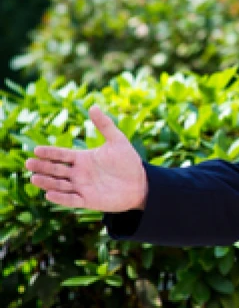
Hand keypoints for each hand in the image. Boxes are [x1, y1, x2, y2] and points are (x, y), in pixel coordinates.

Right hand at [26, 105, 147, 211]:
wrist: (141, 183)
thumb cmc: (128, 162)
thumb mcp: (118, 141)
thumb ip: (105, 125)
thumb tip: (93, 106)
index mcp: (82, 158)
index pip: (61, 155)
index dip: (49, 153)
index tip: (36, 150)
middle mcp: (78, 173)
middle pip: (56, 169)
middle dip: (42, 167)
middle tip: (29, 163)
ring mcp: (82, 187)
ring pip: (60, 185)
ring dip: (47, 182)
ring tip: (34, 178)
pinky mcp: (88, 200)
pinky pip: (71, 200)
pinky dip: (61, 198)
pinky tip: (49, 194)